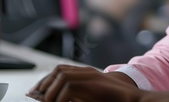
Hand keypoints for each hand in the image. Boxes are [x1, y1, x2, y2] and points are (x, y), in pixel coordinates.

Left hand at [27, 64, 168, 101]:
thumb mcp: (88, 98)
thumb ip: (74, 97)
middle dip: (45, 83)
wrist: (133, 100)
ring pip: (61, 76)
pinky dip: (60, 96)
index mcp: (86, 75)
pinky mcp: (93, 82)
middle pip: (58, 70)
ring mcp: (91, 75)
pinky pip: (69, 86)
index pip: (60, 70)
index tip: (36, 91)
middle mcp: (87, 72)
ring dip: (52, 90)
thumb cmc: (114, 100)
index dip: (46, 79)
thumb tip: (55, 99)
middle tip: (37, 96)